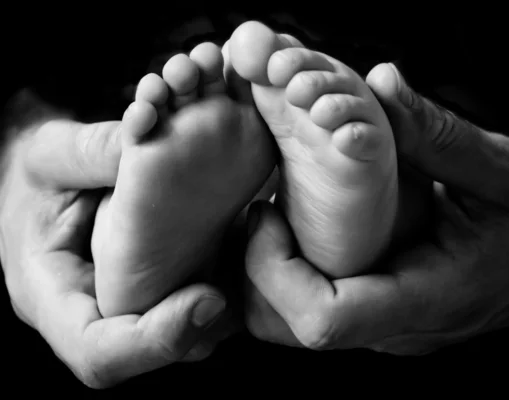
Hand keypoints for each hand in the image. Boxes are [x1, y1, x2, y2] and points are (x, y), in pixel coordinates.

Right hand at [0, 90, 232, 387]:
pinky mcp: (160, 286)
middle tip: (245, 280)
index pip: (99, 353)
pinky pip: (201, 305)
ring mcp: (130, 303)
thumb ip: (93, 150)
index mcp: (50, 294)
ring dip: (227, 308)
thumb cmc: (41, 169)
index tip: (210, 299)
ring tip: (251, 257)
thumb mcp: (50, 151)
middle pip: (153, 354)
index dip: (157, 341)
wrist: (51, 175)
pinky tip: (248, 244)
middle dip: (204, 326)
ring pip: (187, 336)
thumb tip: (150, 137)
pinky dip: (230, 283)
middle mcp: (94, 312)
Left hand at [242, 64, 508, 353]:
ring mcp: (389, 322)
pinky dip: (293, 267)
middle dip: (255, 272)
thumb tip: (379, 83)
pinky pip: (320, 303)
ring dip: (268, 271)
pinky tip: (299, 220)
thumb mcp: (505, 168)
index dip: (274, 273)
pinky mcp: (384, 308)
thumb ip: (439, 133)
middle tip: (261, 207)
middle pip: (290, 329)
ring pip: (295, 323)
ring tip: (274, 211)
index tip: (267, 212)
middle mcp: (398, 324)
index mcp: (427, 296)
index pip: (325, 321)